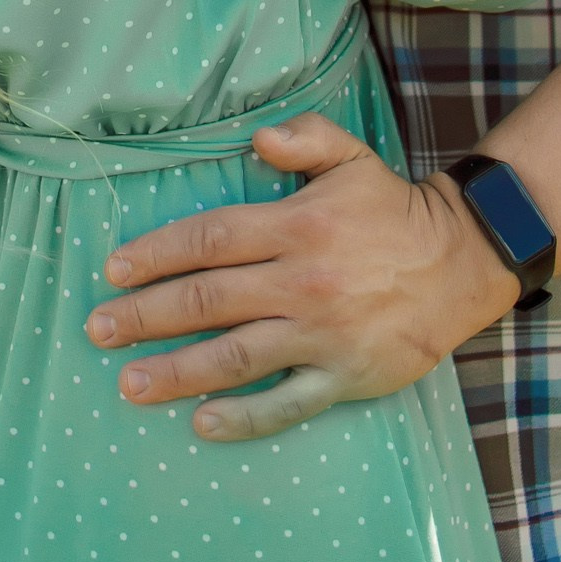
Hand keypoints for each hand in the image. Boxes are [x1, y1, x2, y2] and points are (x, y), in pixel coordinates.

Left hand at [82, 112, 519, 440]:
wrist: (462, 263)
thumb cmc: (393, 210)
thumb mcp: (352, 157)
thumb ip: (303, 139)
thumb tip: (255, 141)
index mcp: (298, 226)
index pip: (210, 239)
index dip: (158, 254)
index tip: (114, 270)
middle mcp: (303, 282)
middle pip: (208, 301)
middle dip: (146, 316)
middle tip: (98, 329)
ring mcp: (322, 334)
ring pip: (235, 357)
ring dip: (176, 372)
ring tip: (129, 383)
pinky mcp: (345, 376)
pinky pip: (285, 403)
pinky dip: (242, 416)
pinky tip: (201, 422)